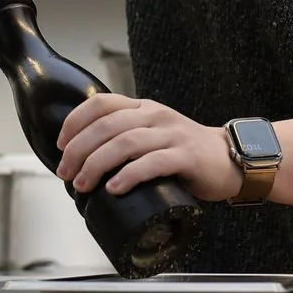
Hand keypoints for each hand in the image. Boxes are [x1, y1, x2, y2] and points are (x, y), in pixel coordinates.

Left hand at [55, 93, 239, 201]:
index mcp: (143, 109)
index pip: (101, 104)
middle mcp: (155, 116)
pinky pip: (153, 162)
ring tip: (83, 184)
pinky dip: (130, 175)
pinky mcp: (187, 156)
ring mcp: (172, 135)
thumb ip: (126, 137)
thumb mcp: (153, 135)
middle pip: (107, 126)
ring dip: (97, 164)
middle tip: (66, 173)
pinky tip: (115, 188)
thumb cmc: (185, 153)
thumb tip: (83, 160)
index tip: (61, 145)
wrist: (231, 160)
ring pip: (126, 143)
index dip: (75, 122)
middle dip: (79, 150)